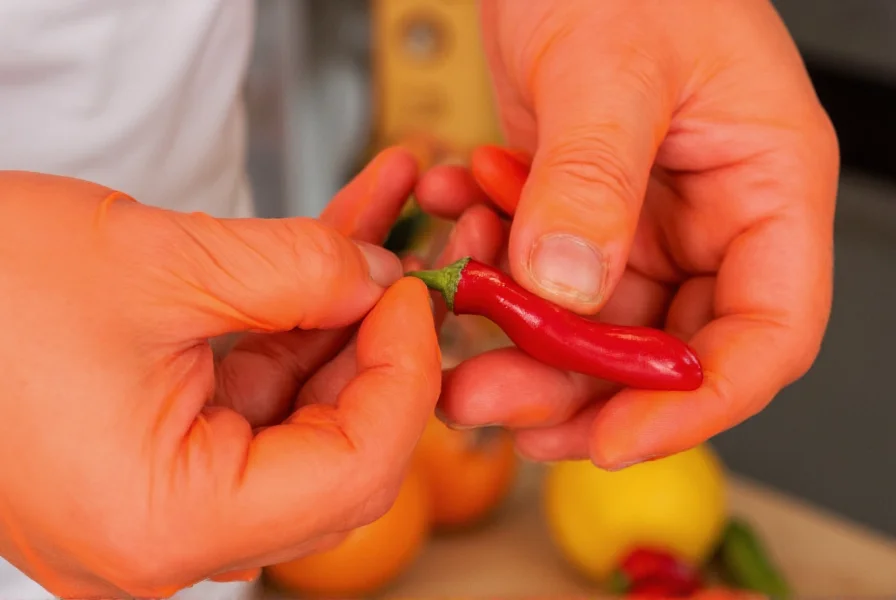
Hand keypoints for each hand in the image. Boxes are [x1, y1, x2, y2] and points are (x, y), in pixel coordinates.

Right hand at [0, 148, 440, 597]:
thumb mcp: (156, 264)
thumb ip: (294, 271)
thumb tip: (378, 276)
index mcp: (163, 523)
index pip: (354, 473)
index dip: (407, 376)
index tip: (416, 294)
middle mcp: (165, 532)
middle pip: (336, 450)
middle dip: (383, 344)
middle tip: (413, 262)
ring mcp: (160, 492)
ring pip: (299, 410)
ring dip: (342, 315)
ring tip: (377, 228)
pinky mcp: (153, 448)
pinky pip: (253, 388)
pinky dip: (291, 318)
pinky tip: (329, 244)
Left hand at [415, 0, 837, 468]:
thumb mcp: (610, 64)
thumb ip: (594, 180)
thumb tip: (570, 289)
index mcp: (765, 185)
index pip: (766, 333)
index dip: (696, 403)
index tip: (616, 438)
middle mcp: (710, 215)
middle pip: (664, 348)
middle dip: (578, 386)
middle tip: (494, 400)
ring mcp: (641, 218)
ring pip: (591, 324)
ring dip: (517, 332)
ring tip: (454, 311)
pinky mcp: (579, 209)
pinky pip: (540, 272)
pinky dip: (492, 263)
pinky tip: (457, 219)